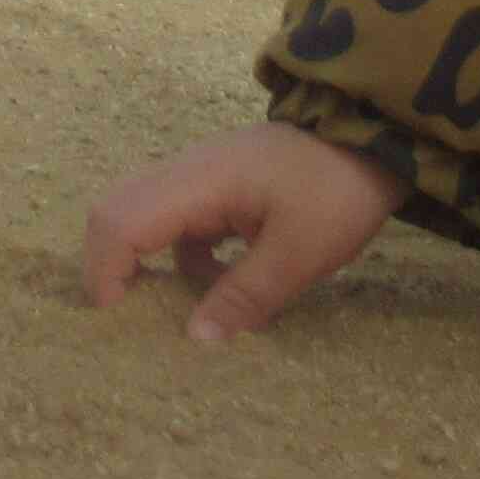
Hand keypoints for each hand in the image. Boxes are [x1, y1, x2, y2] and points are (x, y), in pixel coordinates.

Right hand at [82, 123, 402, 341]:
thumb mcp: (300, 252)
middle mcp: (184, 174)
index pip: (119, 222)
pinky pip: (175, 222)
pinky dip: (181, 258)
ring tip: (171, 313)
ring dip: (144, 264)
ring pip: (141, 217)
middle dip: (109, 269)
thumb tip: (195, 340)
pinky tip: (219, 285)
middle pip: (114, 213)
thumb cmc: (337, 191)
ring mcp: (198, 176)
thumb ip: (245, 295)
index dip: (105, 274)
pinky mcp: (216, 186)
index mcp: (197, 184)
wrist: (373, 139)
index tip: (120, 322)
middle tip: (129, 322)